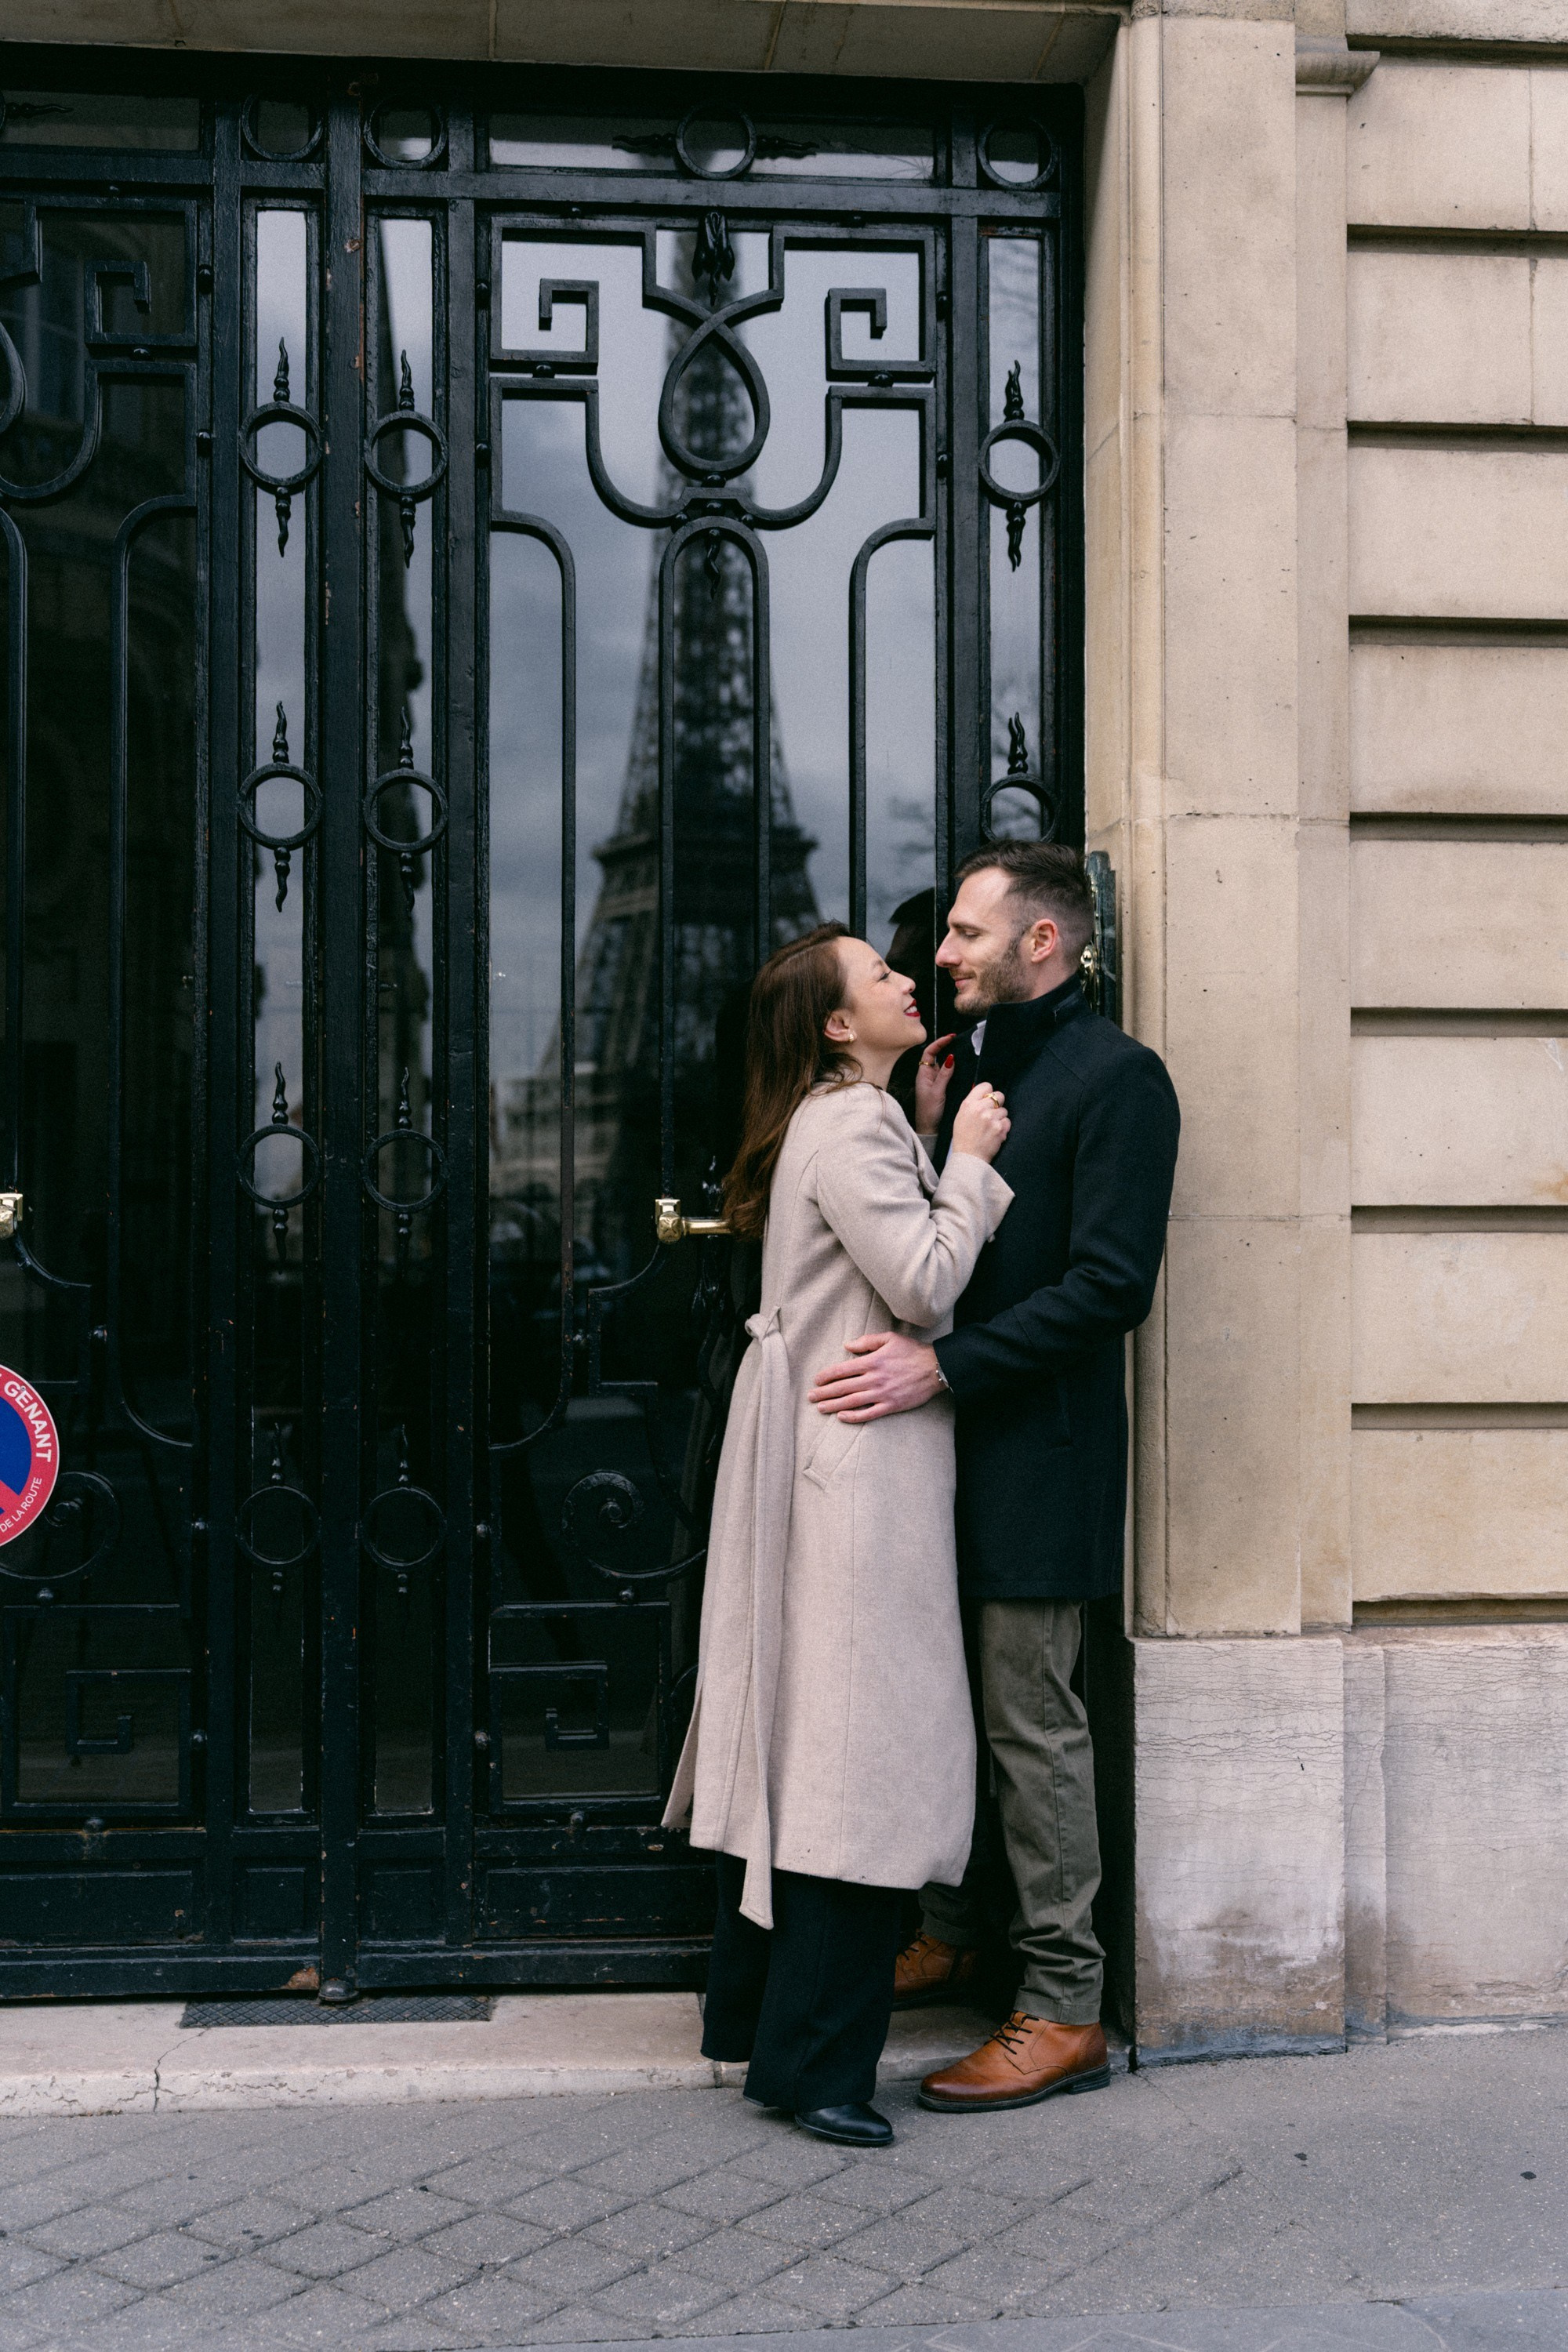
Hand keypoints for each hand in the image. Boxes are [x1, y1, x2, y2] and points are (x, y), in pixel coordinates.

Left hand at [808, 1332, 942, 1421]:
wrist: (935, 1368)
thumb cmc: (912, 1351)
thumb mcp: (889, 1338)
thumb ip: (867, 1341)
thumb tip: (847, 1345)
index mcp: (872, 1361)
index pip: (842, 1370)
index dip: (827, 1376)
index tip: (816, 1381)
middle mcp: (874, 1378)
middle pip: (843, 1387)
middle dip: (824, 1392)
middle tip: (811, 1397)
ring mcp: (882, 1394)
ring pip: (852, 1401)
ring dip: (833, 1405)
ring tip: (820, 1408)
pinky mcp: (891, 1405)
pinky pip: (868, 1414)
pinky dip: (853, 1416)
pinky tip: (841, 1416)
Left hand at [914, 1033, 956, 1133]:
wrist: (929, 1129)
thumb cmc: (929, 1112)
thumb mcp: (937, 1092)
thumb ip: (944, 1075)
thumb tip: (950, 1058)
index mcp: (923, 1074)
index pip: (929, 1052)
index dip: (938, 1043)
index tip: (950, 1038)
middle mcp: (929, 1075)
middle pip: (938, 1056)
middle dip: (947, 1047)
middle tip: (959, 1041)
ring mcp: (936, 1082)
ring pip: (945, 1065)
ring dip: (953, 1058)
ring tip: (964, 1052)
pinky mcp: (943, 1088)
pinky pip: (950, 1075)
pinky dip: (956, 1070)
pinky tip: (964, 1068)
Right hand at [951, 1081, 1009, 1162]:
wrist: (969, 1157)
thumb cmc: (964, 1138)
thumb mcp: (961, 1116)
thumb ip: (972, 1104)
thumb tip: (984, 1095)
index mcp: (968, 1104)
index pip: (986, 1086)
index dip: (989, 1092)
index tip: (988, 1099)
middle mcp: (980, 1109)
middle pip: (999, 1095)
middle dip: (998, 1104)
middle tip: (992, 1114)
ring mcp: (991, 1118)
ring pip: (1004, 1110)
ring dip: (1000, 1118)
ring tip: (990, 1128)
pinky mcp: (1000, 1128)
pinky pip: (1007, 1121)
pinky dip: (1003, 1128)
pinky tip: (994, 1134)